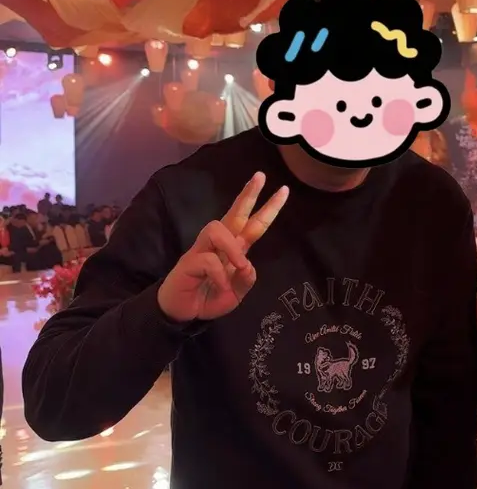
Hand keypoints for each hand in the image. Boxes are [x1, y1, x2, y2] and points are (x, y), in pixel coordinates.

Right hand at [157, 172, 287, 322]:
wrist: (181, 312)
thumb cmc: (209, 297)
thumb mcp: (236, 293)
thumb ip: (246, 280)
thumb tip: (248, 265)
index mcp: (234, 249)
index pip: (253, 224)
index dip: (268, 208)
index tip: (284, 190)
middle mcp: (218, 244)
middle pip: (234, 214)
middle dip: (248, 195)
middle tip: (261, 176)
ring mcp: (202, 250)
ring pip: (217, 229)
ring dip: (233, 248)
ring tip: (239, 265)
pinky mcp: (189, 262)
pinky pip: (209, 260)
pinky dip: (220, 275)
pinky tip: (221, 287)